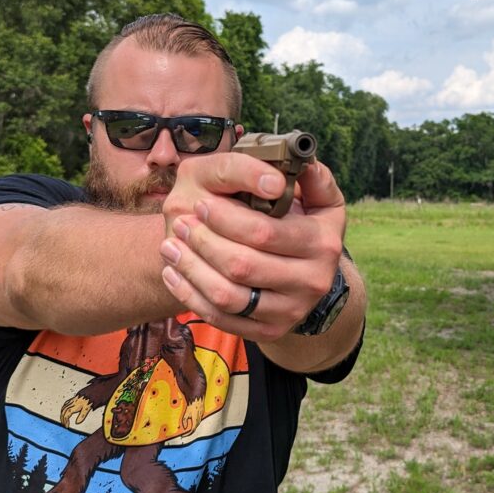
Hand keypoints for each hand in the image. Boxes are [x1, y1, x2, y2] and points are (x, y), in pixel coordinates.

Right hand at [60, 396, 91, 426]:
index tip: (66, 426)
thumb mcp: (87, 408)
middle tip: (64, 424)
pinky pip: (66, 404)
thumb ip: (82, 415)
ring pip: (64, 407)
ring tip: (63, 420)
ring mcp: (72, 399)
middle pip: (63, 411)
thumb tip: (77, 422)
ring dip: (62, 414)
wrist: (94, 390)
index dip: (65, 421)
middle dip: (62, 419)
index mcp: (74, 405)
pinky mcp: (74, 398)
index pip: (66, 414)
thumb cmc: (91, 398)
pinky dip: (64, 409)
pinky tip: (66, 410)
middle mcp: (72, 402)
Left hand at [159, 155, 345, 342]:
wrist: (308, 275)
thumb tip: (299, 162)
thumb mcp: (318, 197)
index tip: (201, 204)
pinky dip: (190, 295)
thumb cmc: (303, 224)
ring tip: (170, 245)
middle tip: (181, 223)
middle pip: (242, 265)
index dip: (225, 218)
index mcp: (323, 243)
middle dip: (203, 241)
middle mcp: (312, 281)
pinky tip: (173, 272)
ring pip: (228, 296)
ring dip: (191, 268)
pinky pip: (221, 318)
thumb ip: (310, 175)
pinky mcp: (268, 330)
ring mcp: (290, 310)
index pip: (264, 232)